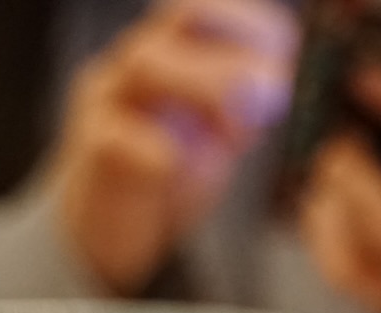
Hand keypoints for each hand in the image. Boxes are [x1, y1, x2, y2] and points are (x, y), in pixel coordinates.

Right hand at [50, 0, 298, 294]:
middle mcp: (137, 64)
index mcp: (172, 52)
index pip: (206, 9)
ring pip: (145, 65)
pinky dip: (160, 151)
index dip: (250, 22)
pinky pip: (120, 138)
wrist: (102, 223)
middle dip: (237, 47)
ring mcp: (108, 102)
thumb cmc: (164, 167)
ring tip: (236, 130)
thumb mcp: (218, 128)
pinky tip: (182, 167)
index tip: (287, 55)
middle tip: (273, 92)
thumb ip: (249, 103)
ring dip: (206, 87)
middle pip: (181, 19)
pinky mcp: (94, 151)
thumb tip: (284, 84)